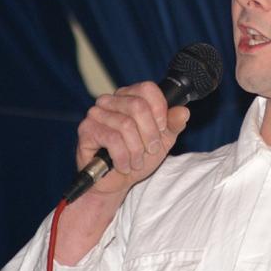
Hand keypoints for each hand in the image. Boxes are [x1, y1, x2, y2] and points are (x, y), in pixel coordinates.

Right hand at [75, 81, 189, 197]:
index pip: (148, 88)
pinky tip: (124, 165)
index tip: (162, 129)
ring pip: (126, 124)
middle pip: (138, 106)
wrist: (115, 182)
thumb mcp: (162, 141)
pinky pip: (112, 139)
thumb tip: (183, 111)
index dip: (159, 109)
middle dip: (150, 133)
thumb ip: (173, 125)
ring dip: (136, 150)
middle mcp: (111, 100)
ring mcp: (96, 113)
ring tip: (136, 162)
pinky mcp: (86, 129)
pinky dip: (123, 156)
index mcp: (130, 96)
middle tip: (151, 150)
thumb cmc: (137, 157)